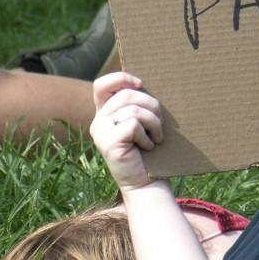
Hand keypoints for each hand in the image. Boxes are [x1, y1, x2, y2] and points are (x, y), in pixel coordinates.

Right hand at [90, 71, 163, 189]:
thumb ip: (137, 103)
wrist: (147, 181)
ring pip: (133, 110)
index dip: (121, 78)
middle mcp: (98, 121)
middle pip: (126, 95)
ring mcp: (101, 133)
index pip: (102, 84)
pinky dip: (147, 135)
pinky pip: (134, 125)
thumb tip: (142, 83)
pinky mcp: (108, 144)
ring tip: (156, 137)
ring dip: (154, 122)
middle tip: (160, 123)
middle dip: (151, 105)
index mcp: (104, 113)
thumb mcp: (142, 121)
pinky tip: (148, 146)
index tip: (140, 84)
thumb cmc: (148, 149)